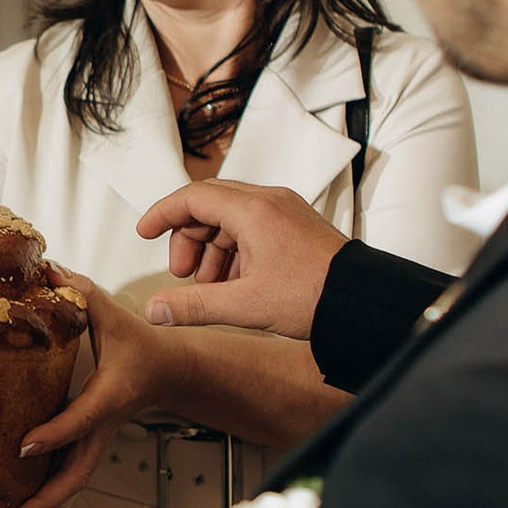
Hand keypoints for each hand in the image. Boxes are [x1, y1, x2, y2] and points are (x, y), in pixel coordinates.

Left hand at [6, 272, 179, 507]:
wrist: (170, 370)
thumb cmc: (139, 342)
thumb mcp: (112, 311)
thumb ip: (78, 290)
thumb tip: (43, 267)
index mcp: (110, 396)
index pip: (80, 421)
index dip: (53, 435)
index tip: (23, 446)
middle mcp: (103, 426)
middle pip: (77, 475)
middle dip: (46, 499)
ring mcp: (98, 439)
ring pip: (74, 481)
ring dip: (44, 504)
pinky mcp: (92, 443)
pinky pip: (70, 472)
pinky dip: (46, 490)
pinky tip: (17, 499)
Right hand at [134, 179, 348, 339]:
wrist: (363, 300)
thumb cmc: (314, 295)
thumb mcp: (245, 305)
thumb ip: (194, 306)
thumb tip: (156, 310)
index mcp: (253, 210)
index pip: (192, 197)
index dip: (162, 214)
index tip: (144, 233)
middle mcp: (268, 201)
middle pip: (209, 206)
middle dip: (188, 239)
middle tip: (183, 275)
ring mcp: (285, 211)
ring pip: (231, 219)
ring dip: (212, 249)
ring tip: (210, 288)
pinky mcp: (296, 226)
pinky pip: (253, 228)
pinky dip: (235, 251)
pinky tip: (235, 284)